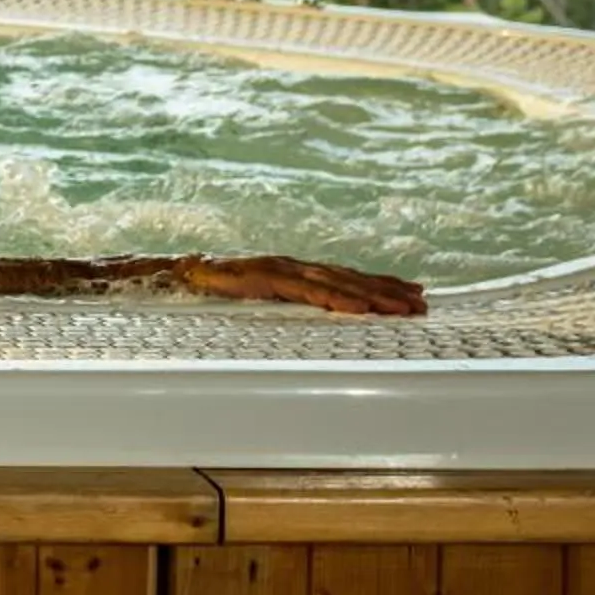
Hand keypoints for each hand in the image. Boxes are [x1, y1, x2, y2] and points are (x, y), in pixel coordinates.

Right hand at [175, 253, 426, 315]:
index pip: (343, 278)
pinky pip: (308, 291)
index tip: (409, 292)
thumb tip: (313, 328)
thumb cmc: (209, 291)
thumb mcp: (256, 302)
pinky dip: (337, 300)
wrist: (172, 274)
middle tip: (422, 303)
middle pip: (349, 279)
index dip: (377, 284)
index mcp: (291, 272)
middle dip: (387, 291)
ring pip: (337, 283)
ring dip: (374, 296)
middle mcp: (291, 266)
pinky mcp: (266, 277)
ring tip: (405, 307)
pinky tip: (360, 309)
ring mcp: (280, 269)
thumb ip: (284, 308)